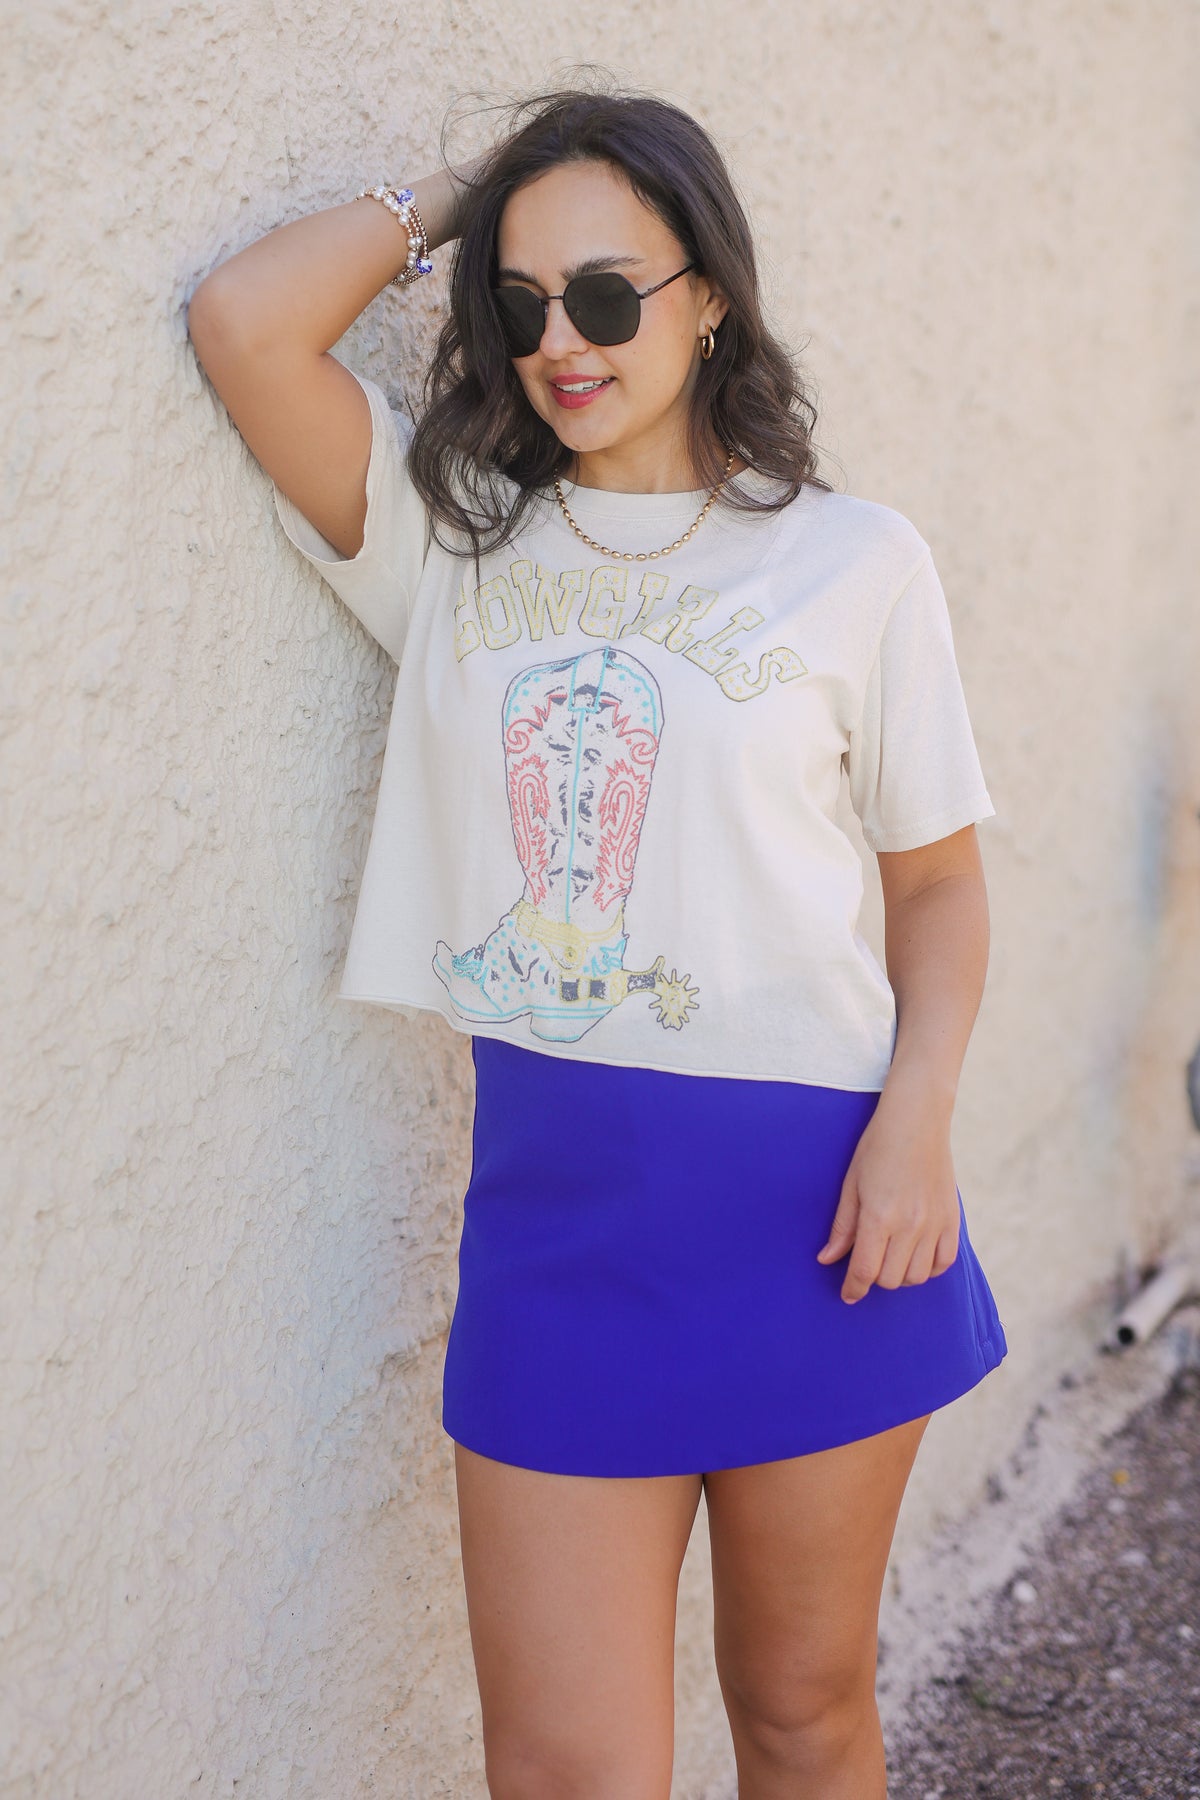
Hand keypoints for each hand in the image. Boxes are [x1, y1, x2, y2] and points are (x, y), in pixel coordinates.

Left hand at [815, 1086, 961, 1303]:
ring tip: (890, 1256)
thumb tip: (827, 1260)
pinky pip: (943, 1263)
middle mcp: (909, 1225)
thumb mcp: (851, 1185)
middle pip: (890, 1279)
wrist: (917, 1121)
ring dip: (900, 1275)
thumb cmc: (877, 1148)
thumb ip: (842, 1227)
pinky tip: (915, 1254)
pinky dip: (928, 1268)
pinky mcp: (952, 1220)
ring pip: (917, 1277)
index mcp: (879, 1216)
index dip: (853, 1288)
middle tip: (868, 1261)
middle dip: (874, 1278)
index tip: (848, 1295)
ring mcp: (934, 1224)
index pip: (865, 1270)